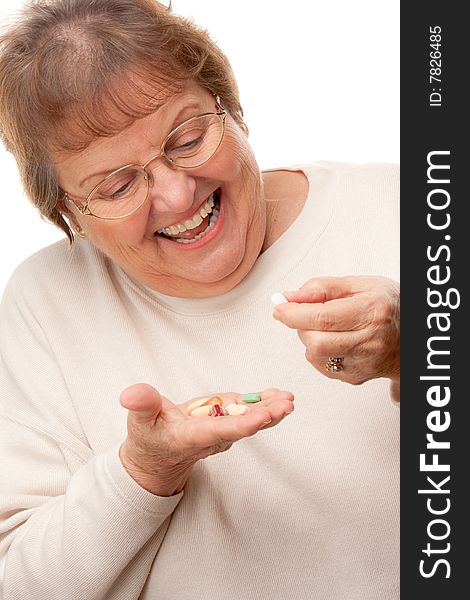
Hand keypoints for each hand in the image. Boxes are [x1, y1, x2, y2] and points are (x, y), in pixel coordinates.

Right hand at [119, 384, 293, 495]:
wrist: (158, 453)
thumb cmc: (148, 437)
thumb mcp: (139, 421)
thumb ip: (141, 406)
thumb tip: (132, 394)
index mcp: (192, 437)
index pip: (220, 431)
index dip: (242, 425)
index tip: (263, 417)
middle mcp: (212, 436)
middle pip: (242, 426)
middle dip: (266, 417)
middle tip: (286, 406)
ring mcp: (221, 429)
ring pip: (249, 419)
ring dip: (270, 410)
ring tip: (288, 400)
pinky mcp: (224, 420)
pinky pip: (246, 413)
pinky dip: (263, 403)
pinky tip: (277, 395)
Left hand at [273, 276, 399, 386]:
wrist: (411, 336)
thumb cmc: (386, 305)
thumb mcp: (359, 284)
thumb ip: (322, 288)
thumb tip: (290, 297)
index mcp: (372, 312)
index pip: (323, 317)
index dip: (293, 313)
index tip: (279, 306)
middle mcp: (370, 341)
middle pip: (316, 342)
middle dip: (300, 327)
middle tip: (304, 314)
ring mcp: (364, 363)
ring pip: (316, 356)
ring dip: (309, 339)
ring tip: (323, 327)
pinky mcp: (356, 377)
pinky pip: (322, 366)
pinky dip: (318, 352)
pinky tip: (332, 340)